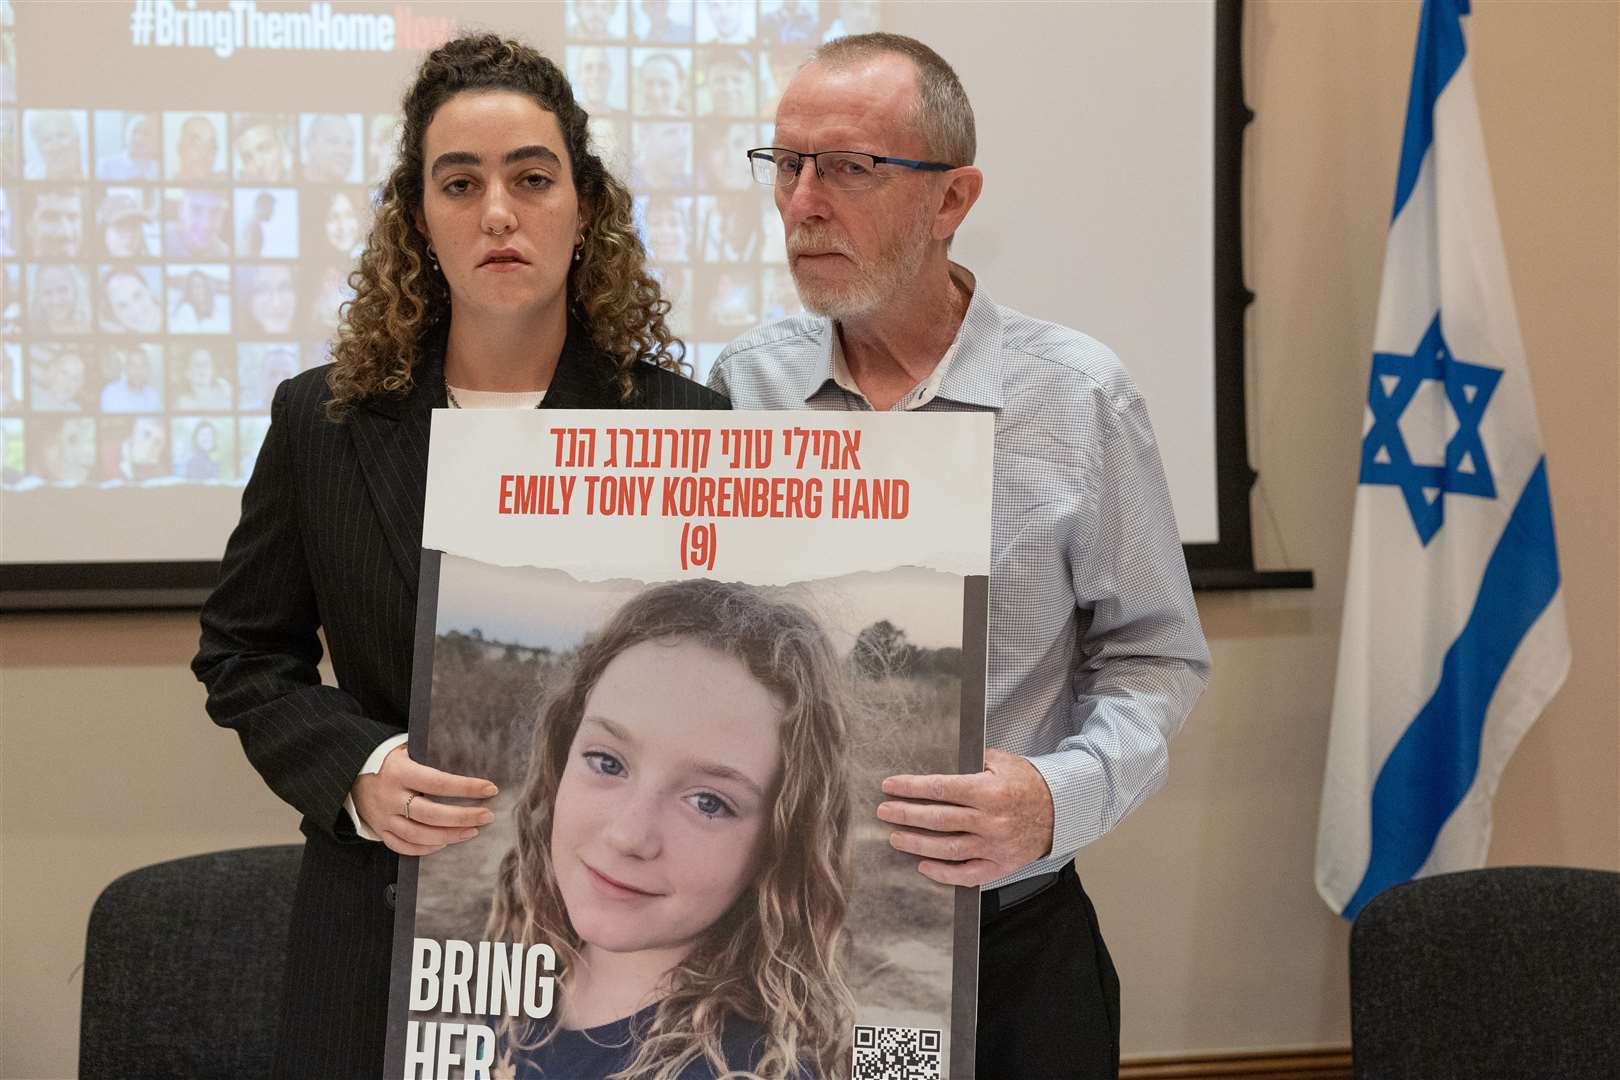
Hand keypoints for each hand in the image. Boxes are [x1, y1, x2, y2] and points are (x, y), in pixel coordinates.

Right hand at [351, 746, 497, 856]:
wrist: (347, 772)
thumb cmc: (387, 758)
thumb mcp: (405, 750)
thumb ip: (429, 758)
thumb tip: (468, 761)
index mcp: (399, 772)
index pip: (439, 783)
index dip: (467, 787)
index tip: (490, 789)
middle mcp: (390, 797)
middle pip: (431, 814)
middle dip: (464, 817)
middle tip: (488, 815)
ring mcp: (384, 816)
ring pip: (419, 835)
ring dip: (450, 835)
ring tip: (473, 831)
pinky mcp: (379, 830)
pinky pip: (403, 846)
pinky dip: (426, 848)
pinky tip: (445, 842)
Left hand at [876, 749, 1054, 886]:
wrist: (1063, 810)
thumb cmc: (1029, 783)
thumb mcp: (1004, 761)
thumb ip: (973, 761)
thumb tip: (942, 760)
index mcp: (988, 791)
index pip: (940, 788)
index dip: (911, 788)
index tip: (889, 786)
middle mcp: (990, 821)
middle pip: (938, 819)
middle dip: (905, 814)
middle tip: (883, 811)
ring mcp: (995, 846)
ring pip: (947, 849)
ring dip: (917, 844)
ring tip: (895, 837)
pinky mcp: (1001, 865)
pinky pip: (967, 874)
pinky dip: (943, 873)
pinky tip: (923, 866)